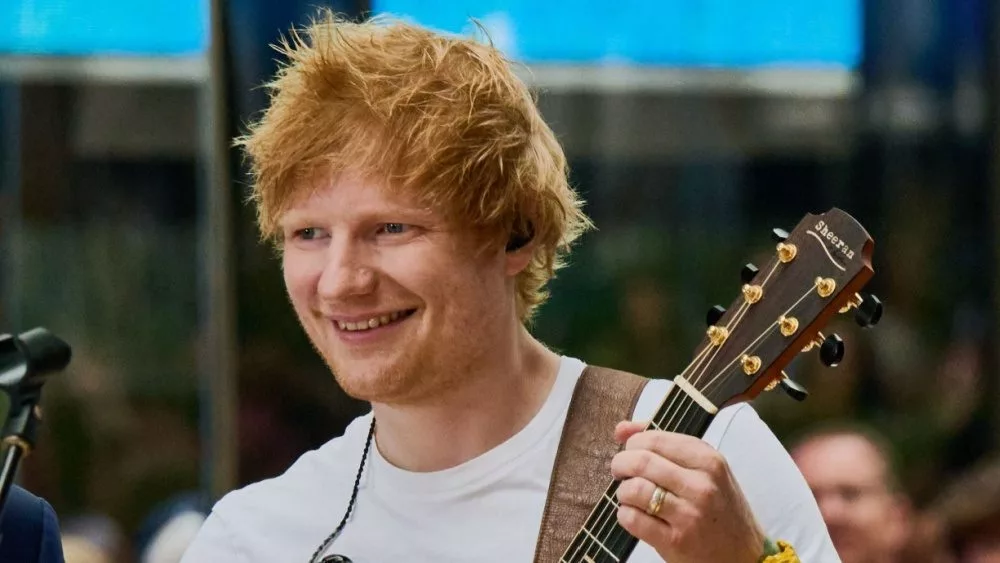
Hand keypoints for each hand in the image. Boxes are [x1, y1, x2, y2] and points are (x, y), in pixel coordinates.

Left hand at [611, 420, 765, 562]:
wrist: (744, 555)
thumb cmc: (720, 508)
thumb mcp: (705, 470)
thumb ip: (665, 444)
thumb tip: (621, 429)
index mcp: (709, 460)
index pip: (654, 439)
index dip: (633, 444)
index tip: (630, 452)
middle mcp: (701, 485)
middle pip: (640, 461)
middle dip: (620, 465)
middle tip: (620, 473)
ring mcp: (689, 514)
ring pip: (634, 489)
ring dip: (623, 492)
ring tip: (631, 496)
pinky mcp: (675, 541)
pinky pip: (632, 519)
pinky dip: (625, 515)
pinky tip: (634, 515)